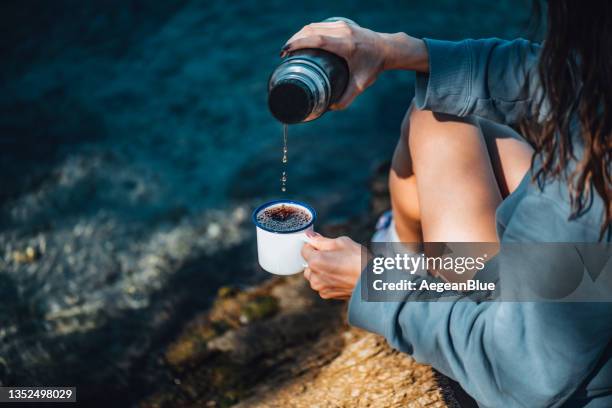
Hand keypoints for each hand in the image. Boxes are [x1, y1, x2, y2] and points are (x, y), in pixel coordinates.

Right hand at [282, 21, 428, 108]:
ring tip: (290, 48)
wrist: (389, 48)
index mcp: (347, 45)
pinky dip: (308, 32)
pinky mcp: (342, 23)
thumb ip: (346, 99)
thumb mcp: (361, 85)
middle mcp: (343, 31)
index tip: (285, 51)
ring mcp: (342, 24)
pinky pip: (320, 25)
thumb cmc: (374, 67)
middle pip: (311, 30)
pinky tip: (303, 40)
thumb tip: (328, 108)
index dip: (299, 43)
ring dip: (300, 35)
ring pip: (314, 25)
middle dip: (294, 39)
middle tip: (284, 53)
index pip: (317, 39)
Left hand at [301, 232, 366, 299]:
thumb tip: (309, 236)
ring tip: (339, 266)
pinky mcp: (327, 295)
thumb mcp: (341, 243)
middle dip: (317, 258)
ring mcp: (320, 287)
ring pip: (314, 275)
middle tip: (334, 256)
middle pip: (308, 264)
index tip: (324, 245)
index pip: (304, 249)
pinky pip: (322, 284)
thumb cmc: (359, 260)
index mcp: (315, 261)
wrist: (372, 281)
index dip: (314, 245)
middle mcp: (314, 277)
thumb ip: (321, 240)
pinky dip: (327, 280)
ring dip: (321, 270)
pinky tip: (341, 275)